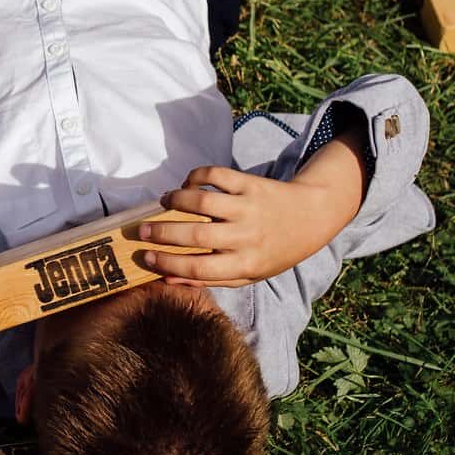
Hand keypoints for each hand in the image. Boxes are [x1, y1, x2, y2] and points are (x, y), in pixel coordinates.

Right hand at [138, 153, 361, 286]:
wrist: (312, 217)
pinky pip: (216, 176)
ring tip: (163, 202)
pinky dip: (195, 176)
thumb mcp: (250, 274)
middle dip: (163, 233)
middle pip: (196, 236)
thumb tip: (168, 279)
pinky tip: (188, 184)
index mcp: (246, 264)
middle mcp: (247, 237)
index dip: (169, 264)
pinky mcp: (251, 184)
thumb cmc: (274, 251)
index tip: (146, 258)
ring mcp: (249, 208)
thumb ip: (212, 279)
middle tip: (142, 231)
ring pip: (202, 203)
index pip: (199, 269)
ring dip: (175, 200)